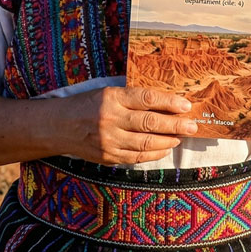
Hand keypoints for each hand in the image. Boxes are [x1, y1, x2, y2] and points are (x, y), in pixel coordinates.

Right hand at [57, 86, 197, 164]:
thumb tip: (167, 104)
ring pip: (145, 143)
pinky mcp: (107, 157)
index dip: (169, 102)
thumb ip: (133, 98)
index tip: (186, 105)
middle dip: (175, 125)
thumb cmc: (87, 104)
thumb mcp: (107, 93)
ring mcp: (108, 141)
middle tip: (192, 126)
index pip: (146, 98)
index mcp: (111, 98)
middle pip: (150, 123)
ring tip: (180, 137)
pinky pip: (136, 158)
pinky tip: (165, 148)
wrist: (58, 126)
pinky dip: (154, 154)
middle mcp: (110, 119)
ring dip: (168, 141)